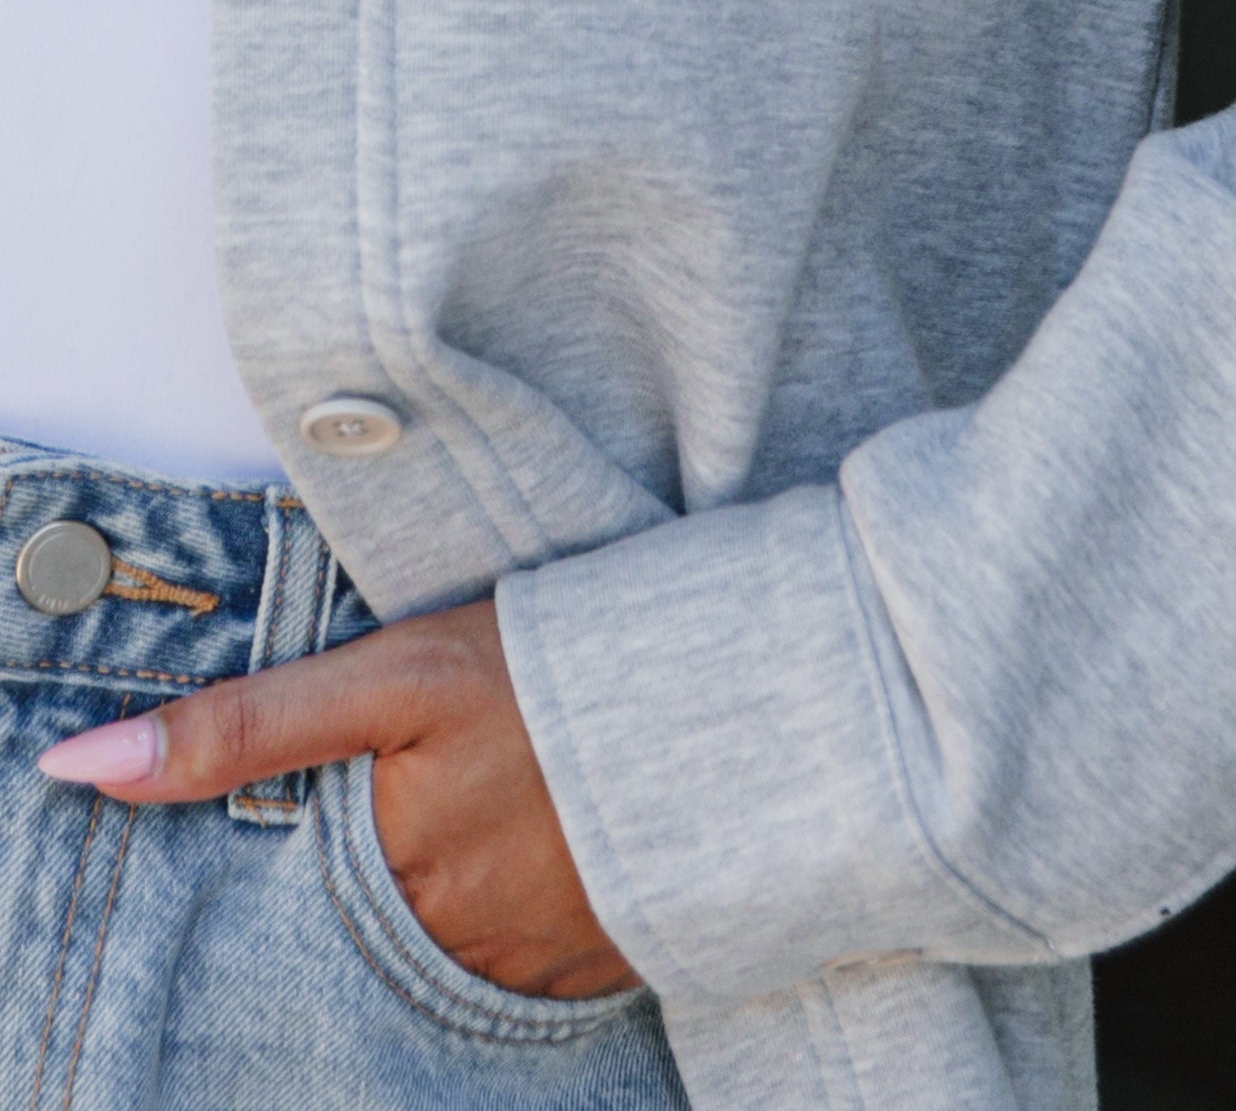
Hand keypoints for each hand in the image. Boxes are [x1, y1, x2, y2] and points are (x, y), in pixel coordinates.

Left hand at [37, 599, 639, 1000]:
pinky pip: (534, 951)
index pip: (307, 883)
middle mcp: (455, 944)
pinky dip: (532, 898)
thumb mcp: (394, 674)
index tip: (367, 784)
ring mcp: (535, 964)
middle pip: (385, 915)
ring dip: (468, 879)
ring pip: (456, 938)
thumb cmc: (557, 674)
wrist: (748, 706)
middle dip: (403, 857)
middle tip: (457, 782)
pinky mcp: (605, 962)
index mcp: (394, 873)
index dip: (324, 831)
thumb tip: (85, 769)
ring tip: (512, 798)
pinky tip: (557, 834)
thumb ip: (244, 726)